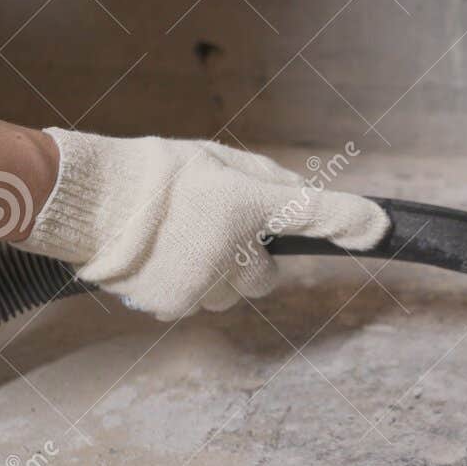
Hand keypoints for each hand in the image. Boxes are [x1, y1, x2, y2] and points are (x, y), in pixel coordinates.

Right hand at [14, 129, 387, 319]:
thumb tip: (299, 194)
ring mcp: (203, 284)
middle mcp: (231, 251)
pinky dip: (187, 285)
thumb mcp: (216, 160)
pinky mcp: (175, 306)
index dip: (350, 220)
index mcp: (245, 206)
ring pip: (230, 292)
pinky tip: (162, 259)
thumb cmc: (153, 174)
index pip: (311, 212)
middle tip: (217, 230)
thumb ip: (265, 181)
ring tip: (182, 242)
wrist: (88, 203)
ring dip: (218, 274)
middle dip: (249, 257)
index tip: (378, 227)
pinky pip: (197, 301)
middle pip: (263, 274)